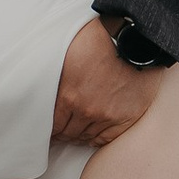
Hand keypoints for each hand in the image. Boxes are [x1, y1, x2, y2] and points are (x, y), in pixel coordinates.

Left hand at [49, 16, 163, 148]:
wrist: (135, 39)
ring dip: (78, 135)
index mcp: (69, 95)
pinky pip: (107, 138)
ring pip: (86, 136)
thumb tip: (43, 87)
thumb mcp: (68, 54)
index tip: (49, 128)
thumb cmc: (100, 40)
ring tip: (75, 132)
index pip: (54, 123)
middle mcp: (87, 110)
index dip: (50, 127)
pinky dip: (97, 138)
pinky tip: (92, 135)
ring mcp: (108, 115)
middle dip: (63, 132)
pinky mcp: (126, 117)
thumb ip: (57, 77)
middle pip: (69, 132)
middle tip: (60, 132)